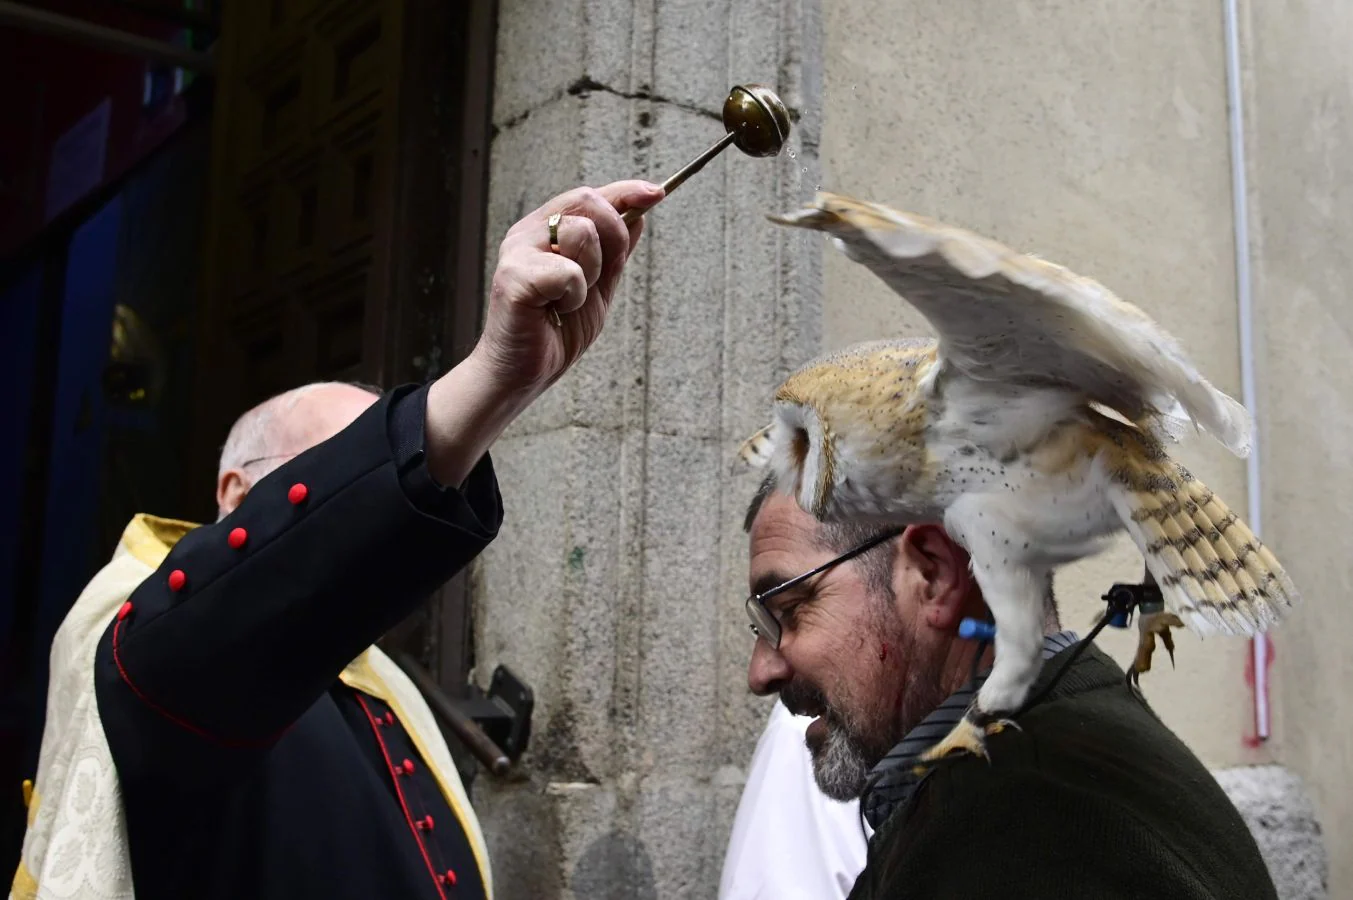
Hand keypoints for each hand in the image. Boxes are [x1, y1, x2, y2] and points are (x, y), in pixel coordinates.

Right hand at [424, 180, 662, 486]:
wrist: (524, 373)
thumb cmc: (554, 331)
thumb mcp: (597, 287)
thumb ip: (614, 252)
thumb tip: (639, 214)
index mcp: (546, 230)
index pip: (590, 194)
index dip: (626, 191)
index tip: (657, 194)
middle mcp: (529, 233)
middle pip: (588, 203)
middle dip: (612, 239)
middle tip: (597, 278)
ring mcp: (518, 252)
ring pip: (582, 234)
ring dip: (590, 276)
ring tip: (567, 300)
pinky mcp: (513, 278)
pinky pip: (569, 273)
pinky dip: (574, 297)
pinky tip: (555, 311)